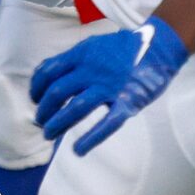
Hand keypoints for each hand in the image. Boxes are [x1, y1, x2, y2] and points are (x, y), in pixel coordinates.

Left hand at [31, 16, 188, 154]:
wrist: (160, 47)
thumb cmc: (126, 47)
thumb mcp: (94, 45)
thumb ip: (73, 58)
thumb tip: (47, 73)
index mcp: (82, 54)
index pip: (48, 72)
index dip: (36, 88)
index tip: (35, 98)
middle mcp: (92, 70)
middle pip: (57, 92)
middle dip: (44, 110)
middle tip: (41, 121)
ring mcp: (110, 87)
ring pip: (75, 109)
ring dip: (58, 124)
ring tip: (50, 134)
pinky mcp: (127, 102)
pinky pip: (107, 123)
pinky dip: (91, 139)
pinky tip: (78, 150)